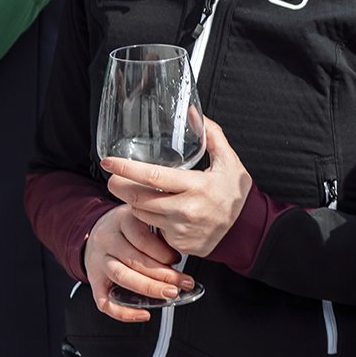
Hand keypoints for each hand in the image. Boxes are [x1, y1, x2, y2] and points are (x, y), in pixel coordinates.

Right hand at [83, 204, 194, 322]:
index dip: (163, 251)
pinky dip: (123, 312)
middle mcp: (107, 240)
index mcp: (121, 220)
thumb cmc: (128, 228)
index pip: (142, 238)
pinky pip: (103, 301)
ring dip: (150, 288)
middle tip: (184, 282)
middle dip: (163, 274)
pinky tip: (144, 314)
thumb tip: (183, 252)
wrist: (96, 232)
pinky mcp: (93, 280)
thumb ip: (159, 232)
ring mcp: (98, 261)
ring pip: (122, 277)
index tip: (178, 258)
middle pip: (134, 260)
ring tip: (171, 293)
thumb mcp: (144, 218)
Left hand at [102, 117, 253, 257]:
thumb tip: (194, 113)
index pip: (152, 176)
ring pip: (141, 214)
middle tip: (112, 177)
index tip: (109, 162)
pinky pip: (152, 229)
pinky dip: (149, 218)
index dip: (126, 168)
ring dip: (134, 202)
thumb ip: (211, 135)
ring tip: (136, 192)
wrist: (247, 228)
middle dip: (119, 187)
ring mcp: (180, 229)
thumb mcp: (229, 161)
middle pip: (138, 198)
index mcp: (196, 186)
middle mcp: (186, 209)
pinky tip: (154, 210)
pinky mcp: (177, 243)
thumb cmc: (236, 193)